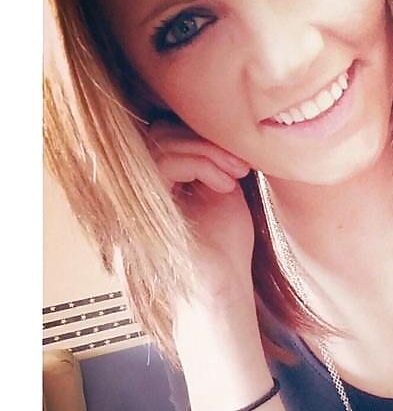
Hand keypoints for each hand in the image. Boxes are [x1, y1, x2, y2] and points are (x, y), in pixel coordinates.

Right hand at [146, 120, 258, 347]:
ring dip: (206, 152)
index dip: (202, 138)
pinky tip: (223, 185)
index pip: (165, 137)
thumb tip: (212, 123)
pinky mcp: (141, 208)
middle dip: (205, 141)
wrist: (224, 288)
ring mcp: (135, 199)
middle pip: (159, 134)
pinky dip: (199, 164)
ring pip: (160, 143)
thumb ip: (208, 159)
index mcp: (157, 185)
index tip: (238, 158)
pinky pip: (162, 162)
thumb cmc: (224, 247)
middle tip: (238, 164)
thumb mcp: (220, 190)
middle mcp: (139, 189)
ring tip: (234, 175)